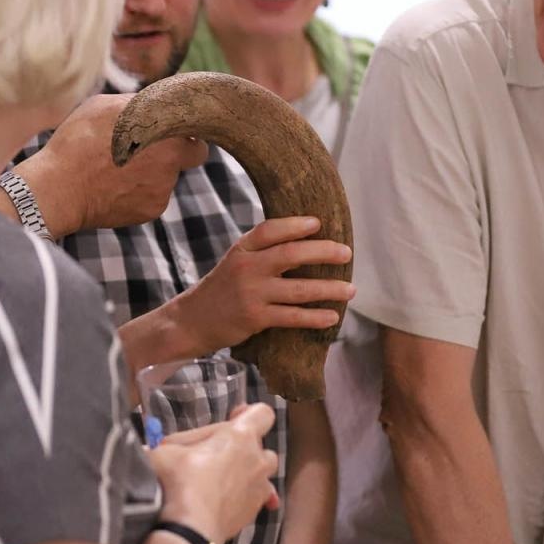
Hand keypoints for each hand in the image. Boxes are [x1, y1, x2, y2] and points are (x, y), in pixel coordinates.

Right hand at [15, 94, 207, 235]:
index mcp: (167, 132)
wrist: (60, 188)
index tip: (174, 130)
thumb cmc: (79, 141)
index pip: (198, 129)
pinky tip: (114, 186)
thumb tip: (157, 102)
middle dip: (178, 152)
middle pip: (191, 156)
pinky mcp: (152, 210)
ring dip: (153, 172)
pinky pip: (153, 196)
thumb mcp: (107, 106)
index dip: (186, 130)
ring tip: (117, 169)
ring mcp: (164, 188)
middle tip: (152, 150)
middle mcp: (172, 161)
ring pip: (168, 176)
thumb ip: (141, 105)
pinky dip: (140, 192)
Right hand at [148, 404, 279, 543]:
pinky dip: (246, 499)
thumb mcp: (166, 449)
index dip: (250, 415)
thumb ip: (173, 445)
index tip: (234, 419)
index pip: (263, 413)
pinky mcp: (254, 513)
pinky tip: (228, 503)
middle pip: (263, 447)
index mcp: (240, 436)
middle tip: (219, 456)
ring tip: (224, 481)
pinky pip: (257, 500)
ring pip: (263, 475)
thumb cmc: (179, 479)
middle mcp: (257, 459)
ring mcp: (260, 488)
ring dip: (249, 474)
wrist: (189, 528)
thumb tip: (165, 448)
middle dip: (246, 449)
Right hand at [167, 217, 354, 354]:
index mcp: (242, 249)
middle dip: (323, 252)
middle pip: (290, 255)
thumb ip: (263, 251)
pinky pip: (292, 317)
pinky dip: (315, 317)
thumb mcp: (236, 261)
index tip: (319, 223)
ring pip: (298, 289)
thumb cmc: (223, 288)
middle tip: (347, 253)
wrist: (193, 320)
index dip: (295, 225)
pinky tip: (332, 316)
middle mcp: (246, 268)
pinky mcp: (255, 318)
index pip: (270, 230)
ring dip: (329, 289)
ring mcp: (251, 294)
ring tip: (351, 289)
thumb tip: (308, 240)